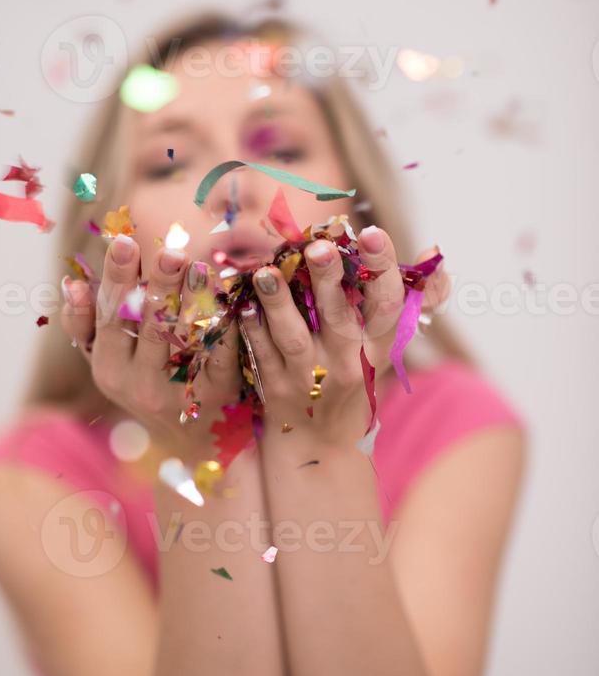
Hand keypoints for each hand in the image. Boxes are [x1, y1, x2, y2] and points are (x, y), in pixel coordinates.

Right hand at [60, 235, 241, 466]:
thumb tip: (71, 282)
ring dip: (192, 299)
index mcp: (107, 366)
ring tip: (198, 266)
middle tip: (170, 250)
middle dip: (158, 284)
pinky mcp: (213, 394)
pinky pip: (218, 353)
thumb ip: (85, 323)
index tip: (124, 242)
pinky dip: (223, 323)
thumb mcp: (108, 359)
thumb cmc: (144, 381)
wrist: (188, 438)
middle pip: (147, 325)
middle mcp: (137, 382)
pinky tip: (229, 297)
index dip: (117, 278)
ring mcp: (176, 392)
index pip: (109, 316)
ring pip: (183, 338)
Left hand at [239, 226, 450, 443]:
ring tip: (265, 272)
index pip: (388, 303)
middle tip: (316, 246)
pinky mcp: (276, 389)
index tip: (370, 233)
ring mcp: (309, 377)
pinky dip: (252, 329)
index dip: (381, 267)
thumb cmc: (356, 375)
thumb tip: (432, 250)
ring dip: (278, 303)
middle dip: (328, 278)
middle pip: (339, 316)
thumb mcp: (386, 343)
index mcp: (378, 345)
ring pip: (294, 337)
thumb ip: (414, 298)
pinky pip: (262, 354)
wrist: (321, 442)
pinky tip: (242, 303)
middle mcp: (348, 362)